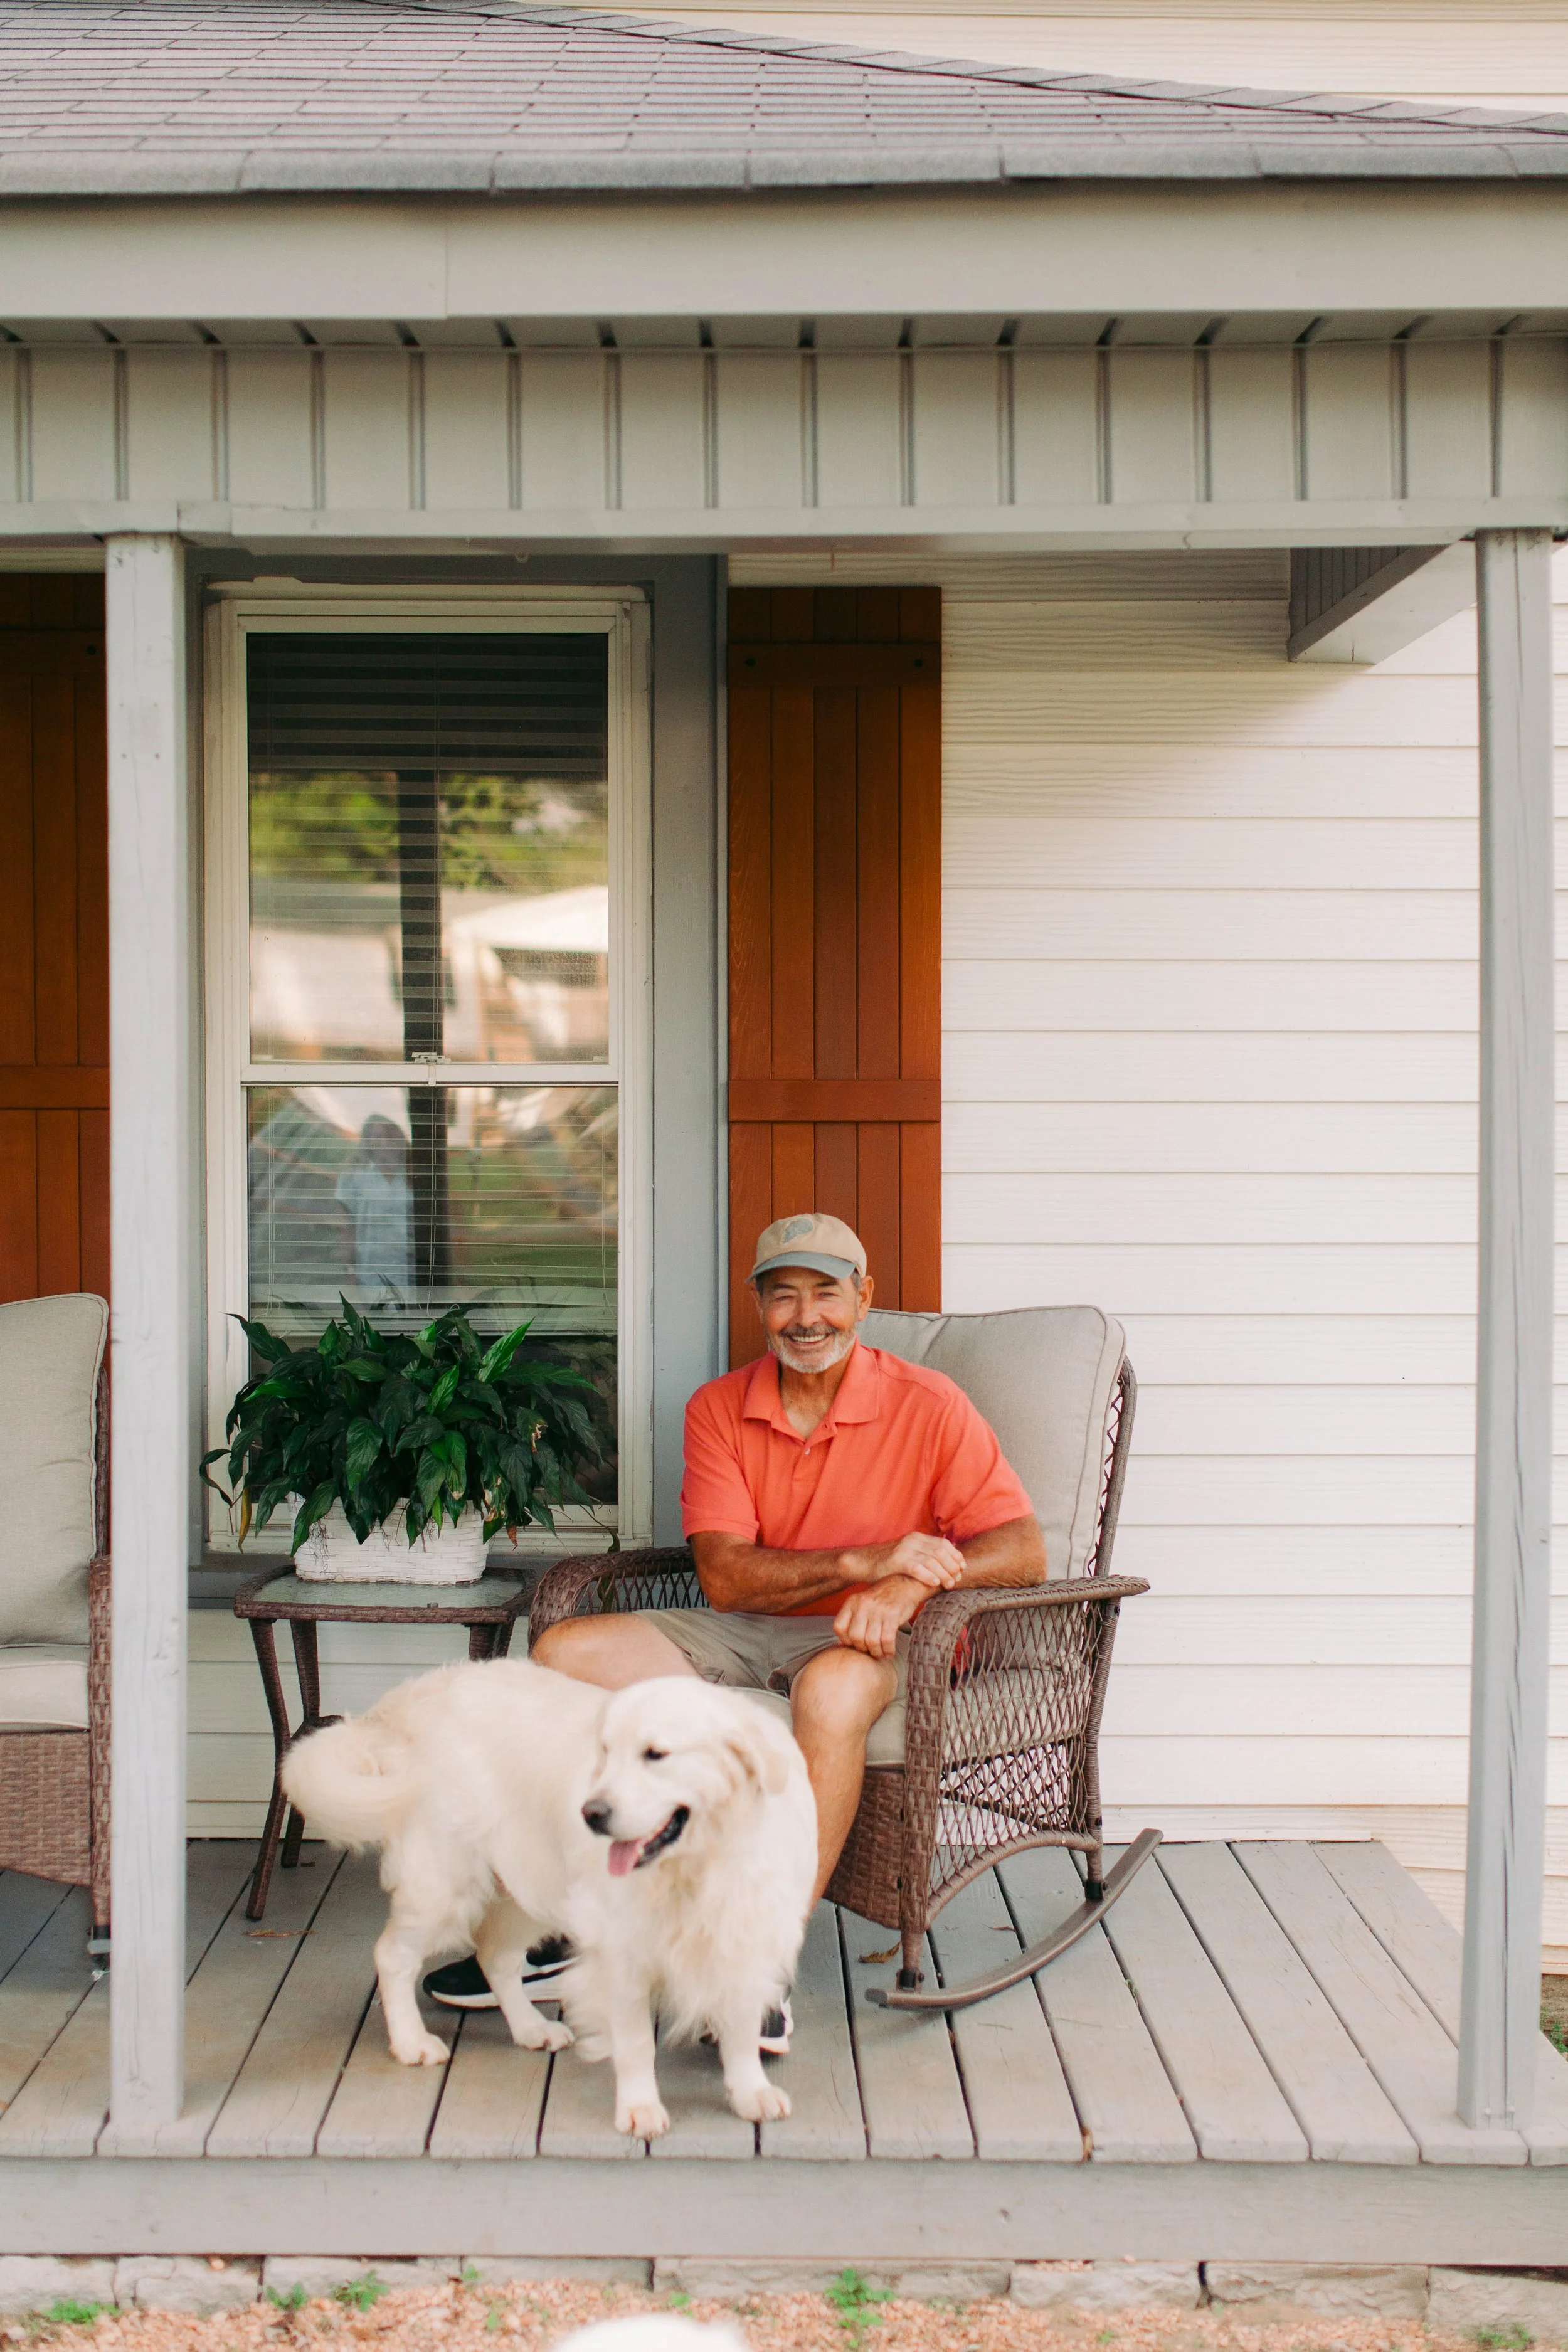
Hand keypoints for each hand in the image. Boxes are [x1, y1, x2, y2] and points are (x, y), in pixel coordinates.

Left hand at [833, 1574, 927, 1659]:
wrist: (904, 1584)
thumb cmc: (882, 1599)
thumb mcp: (862, 1604)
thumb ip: (852, 1621)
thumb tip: (840, 1644)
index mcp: (852, 1601)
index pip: (839, 1627)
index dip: (845, 1641)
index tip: (855, 1644)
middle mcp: (863, 1604)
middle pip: (855, 1637)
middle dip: (863, 1649)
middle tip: (870, 1651)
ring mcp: (878, 1609)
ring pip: (871, 1640)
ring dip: (876, 1652)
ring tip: (880, 1653)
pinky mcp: (893, 1614)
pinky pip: (887, 1639)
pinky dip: (888, 1650)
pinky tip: (890, 1652)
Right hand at [846, 1531, 964, 1592]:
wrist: (863, 1562)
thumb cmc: (888, 1563)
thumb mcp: (908, 1553)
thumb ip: (924, 1555)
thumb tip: (946, 1564)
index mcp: (917, 1537)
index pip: (944, 1544)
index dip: (956, 1556)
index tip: (962, 1568)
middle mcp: (912, 1540)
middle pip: (940, 1552)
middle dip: (952, 1566)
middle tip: (957, 1579)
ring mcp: (904, 1549)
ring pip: (931, 1560)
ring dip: (944, 1573)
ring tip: (949, 1584)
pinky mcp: (895, 1561)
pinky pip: (916, 1567)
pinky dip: (928, 1575)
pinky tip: (935, 1583)